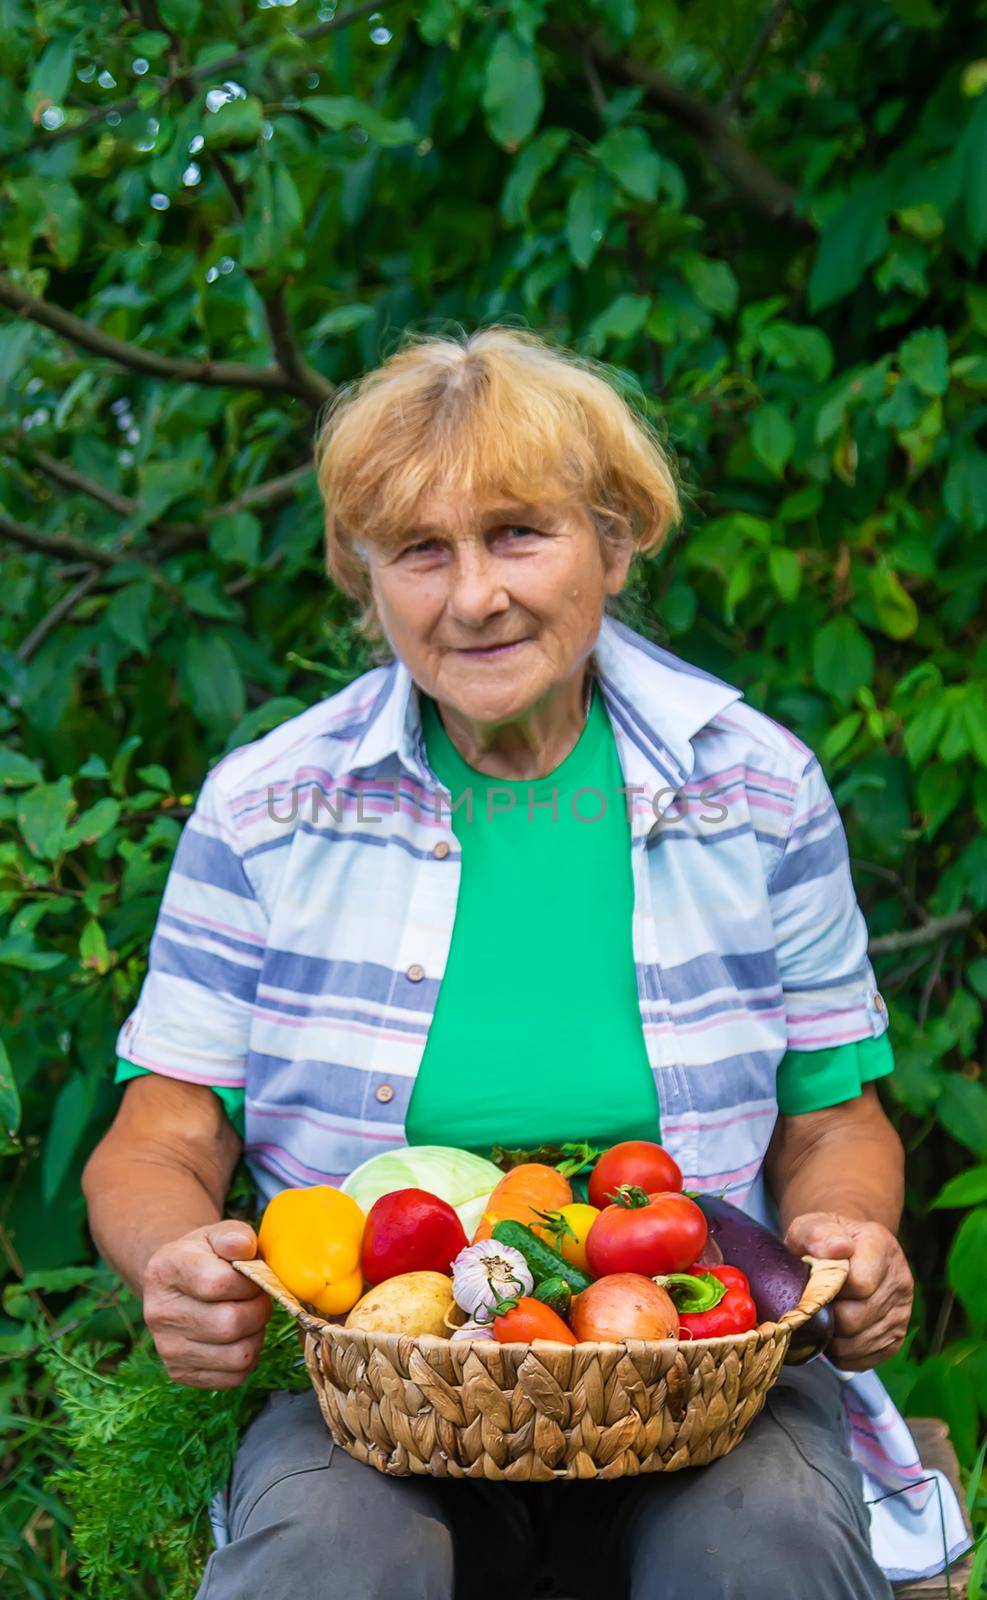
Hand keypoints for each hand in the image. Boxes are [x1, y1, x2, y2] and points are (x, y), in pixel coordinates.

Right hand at [142, 1221, 271, 1388]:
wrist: (178, 1284)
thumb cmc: (205, 1257)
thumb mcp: (216, 1235)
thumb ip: (234, 1234)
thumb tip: (245, 1246)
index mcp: (165, 1270)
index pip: (217, 1283)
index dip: (248, 1281)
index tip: (252, 1275)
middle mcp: (158, 1313)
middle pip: (229, 1324)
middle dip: (258, 1310)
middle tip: (258, 1298)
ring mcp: (167, 1348)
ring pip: (237, 1355)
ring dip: (256, 1336)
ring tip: (249, 1316)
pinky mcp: (180, 1373)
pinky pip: (233, 1377)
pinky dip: (248, 1358)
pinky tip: (239, 1337)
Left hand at [783, 1212, 912, 1371]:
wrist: (843, 1249)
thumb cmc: (823, 1241)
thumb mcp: (812, 1226)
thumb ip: (817, 1234)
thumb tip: (838, 1248)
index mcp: (881, 1247)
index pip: (859, 1283)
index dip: (828, 1289)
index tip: (815, 1282)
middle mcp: (900, 1280)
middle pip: (855, 1318)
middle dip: (827, 1315)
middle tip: (814, 1303)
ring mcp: (902, 1312)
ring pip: (858, 1343)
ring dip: (832, 1337)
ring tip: (823, 1316)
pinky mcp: (896, 1338)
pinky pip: (864, 1360)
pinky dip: (842, 1354)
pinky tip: (835, 1333)